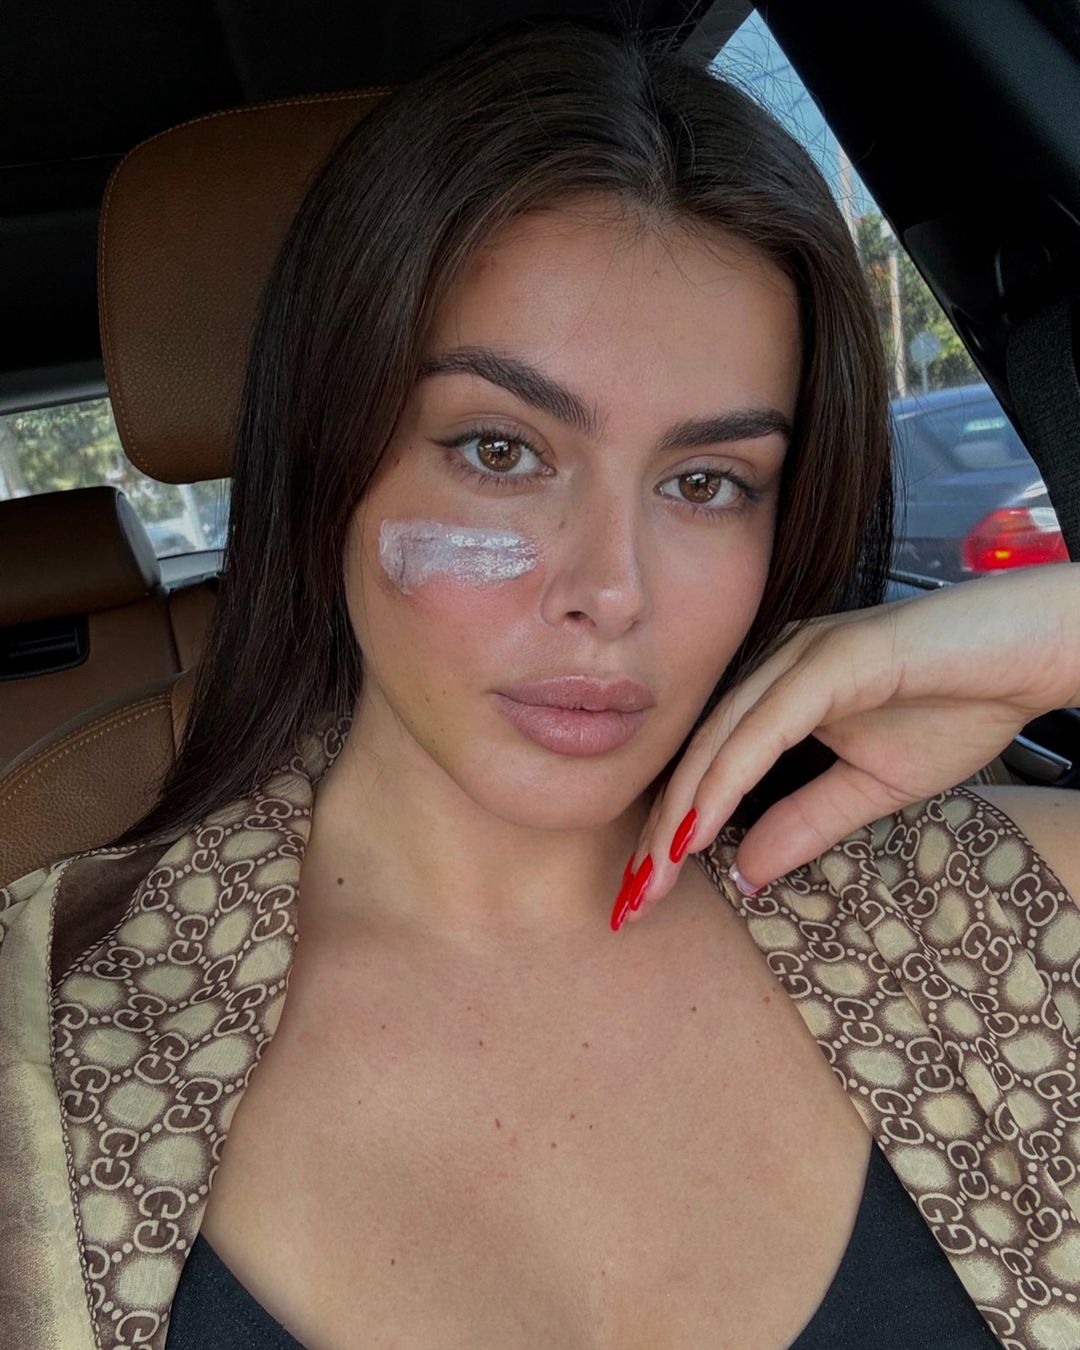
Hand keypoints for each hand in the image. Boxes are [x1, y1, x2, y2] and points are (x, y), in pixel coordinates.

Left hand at [615, 560, 1079, 927]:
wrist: (1029, 655)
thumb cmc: (958, 706)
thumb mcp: (869, 788)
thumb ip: (804, 823)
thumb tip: (745, 873)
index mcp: (777, 692)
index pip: (709, 765)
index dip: (672, 827)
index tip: (647, 889)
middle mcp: (775, 668)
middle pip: (698, 755)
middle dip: (659, 831)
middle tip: (632, 898)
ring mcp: (799, 656)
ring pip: (719, 740)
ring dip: (681, 811)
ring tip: (653, 873)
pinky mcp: (831, 657)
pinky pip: (766, 727)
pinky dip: (727, 778)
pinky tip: (699, 827)